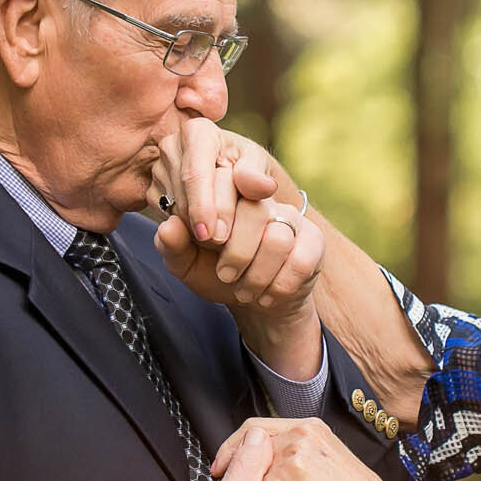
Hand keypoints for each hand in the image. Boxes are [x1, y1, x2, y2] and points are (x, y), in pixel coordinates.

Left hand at [153, 196, 322, 313]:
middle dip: (236, 252)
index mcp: (228, 193)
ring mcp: (291, 218)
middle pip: (253, 211)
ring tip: (244, 292)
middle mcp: (262, 199)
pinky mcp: (313, 241)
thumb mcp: (187, 265)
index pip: (225, 180)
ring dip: (257, 274)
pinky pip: (300, 260)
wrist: (256, 301)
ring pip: (277, 238)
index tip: (204, 239)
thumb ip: (174, 246)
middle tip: (224, 274)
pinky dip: (279, 286)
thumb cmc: (218, 274)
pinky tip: (266, 296)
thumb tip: (168, 227)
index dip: (214, 208)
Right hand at [154, 117, 294, 246]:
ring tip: (223, 233)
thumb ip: (258, 177)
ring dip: (197, 229)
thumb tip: (265, 186)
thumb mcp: (258, 166)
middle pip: (184, 196)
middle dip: (204, 223)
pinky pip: (167, 220)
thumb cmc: (248, 168)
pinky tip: (207, 227)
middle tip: (224, 243)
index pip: (195, 175)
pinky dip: (188, 230)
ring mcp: (157, 171)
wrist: (233, 177)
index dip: (203, 207)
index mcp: (197, 132)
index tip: (214, 235)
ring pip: (174, 212)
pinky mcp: (152, 193)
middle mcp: (171, 147)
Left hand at [210, 418, 408, 480]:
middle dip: (231, 461)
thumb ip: (298, 453)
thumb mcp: (325, 465)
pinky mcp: (297, 471)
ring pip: (255, 464)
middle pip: (251, 440)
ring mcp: (301, 449)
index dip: (235, 446)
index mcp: (311, 427)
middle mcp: (305, 431)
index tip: (222, 464)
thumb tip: (264, 454)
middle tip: (219, 479)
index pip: (258, 427)